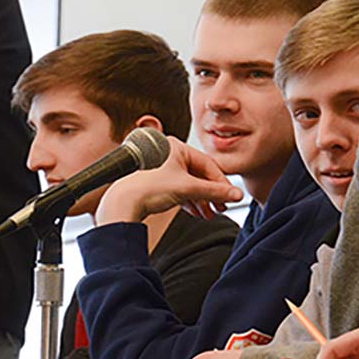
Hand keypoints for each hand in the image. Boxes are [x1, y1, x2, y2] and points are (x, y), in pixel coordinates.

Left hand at [96, 137, 242, 224]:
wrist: (121, 205)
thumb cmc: (146, 188)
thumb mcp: (188, 189)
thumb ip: (216, 192)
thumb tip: (236, 194)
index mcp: (175, 146)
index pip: (207, 164)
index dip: (221, 182)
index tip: (231, 195)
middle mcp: (167, 153)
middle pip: (198, 174)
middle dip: (211, 193)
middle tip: (221, 206)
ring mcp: (159, 167)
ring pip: (188, 183)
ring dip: (201, 199)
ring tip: (209, 212)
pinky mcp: (153, 180)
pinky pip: (178, 188)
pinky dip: (189, 200)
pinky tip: (196, 211)